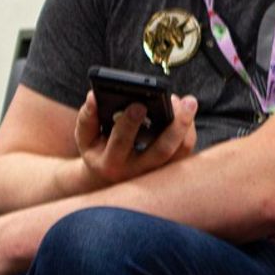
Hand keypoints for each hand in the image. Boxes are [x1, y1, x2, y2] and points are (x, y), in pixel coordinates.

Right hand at [74, 90, 197, 189]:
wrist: (109, 178)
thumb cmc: (98, 150)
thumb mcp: (86, 138)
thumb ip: (87, 118)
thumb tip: (93, 96)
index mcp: (111, 162)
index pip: (121, 142)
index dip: (129, 124)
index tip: (139, 104)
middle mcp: (137, 171)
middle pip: (162, 150)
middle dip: (175, 125)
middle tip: (184, 101)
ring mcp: (156, 172)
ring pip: (180, 151)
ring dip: (187, 125)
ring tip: (188, 101)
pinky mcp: (170, 169)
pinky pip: (185, 150)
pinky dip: (189, 130)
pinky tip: (184, 111)